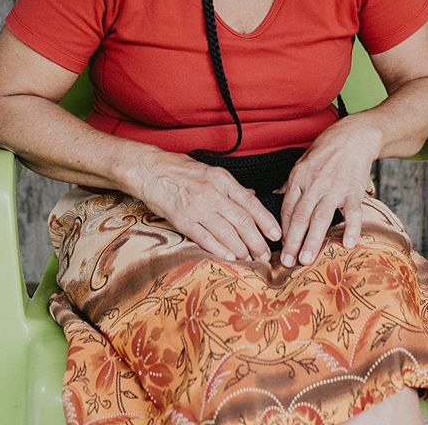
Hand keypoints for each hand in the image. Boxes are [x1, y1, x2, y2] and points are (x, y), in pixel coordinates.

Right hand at [134, 148, 282, 261]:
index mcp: (222, 180)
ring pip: (227, 233)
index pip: (251, 204)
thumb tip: (251, 197)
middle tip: (266, 255)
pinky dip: (220, 249)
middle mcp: (213, 194)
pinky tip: (230, 258)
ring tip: (252, 259)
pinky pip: (205, 238)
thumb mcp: (211, 171)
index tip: (277, 234)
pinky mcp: (183, 220)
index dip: (266, 221)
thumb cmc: (181, 169)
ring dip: (242, 249)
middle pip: (242, 222)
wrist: (151, 170)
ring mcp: (198, 208)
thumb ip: (232, 187)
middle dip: (258, 241)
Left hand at [278, 118, 380, 267]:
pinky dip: (351, 228)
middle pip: (300, 216)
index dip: (283, 229)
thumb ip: (291, 183)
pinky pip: (353, 212)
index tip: (279, 248)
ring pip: (321, 218)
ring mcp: (335, 188)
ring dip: (313, 240)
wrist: (354, 136)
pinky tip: (348, 244)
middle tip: (288, 263)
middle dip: (292, 241)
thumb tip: (275, 197)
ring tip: (307, 260)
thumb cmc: (327, 150)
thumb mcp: (302, 162)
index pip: (287, 208)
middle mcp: (314, 184)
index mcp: (299, 178)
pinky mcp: (354, 190)